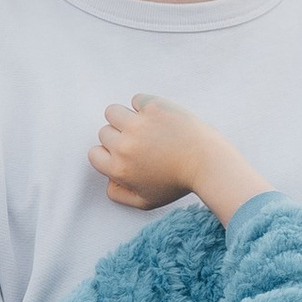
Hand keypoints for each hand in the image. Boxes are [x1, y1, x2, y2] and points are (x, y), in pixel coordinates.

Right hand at [91, 92, 262, 219]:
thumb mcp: (146, 202)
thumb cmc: (179, 183)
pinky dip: (144, 105)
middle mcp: (124, 145)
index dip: (109, 154)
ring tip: (142, 125)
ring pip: (113, 112)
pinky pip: (137, 99)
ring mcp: (138, 124)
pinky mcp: (154, 107)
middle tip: (142, 142)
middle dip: (119, 137)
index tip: (125, 154)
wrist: (207, 163)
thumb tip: (108, 181)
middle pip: (105, 132)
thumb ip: (120, 195)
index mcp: (119, 168)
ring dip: (124, 117)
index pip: (94, 154)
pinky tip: (157, 117)